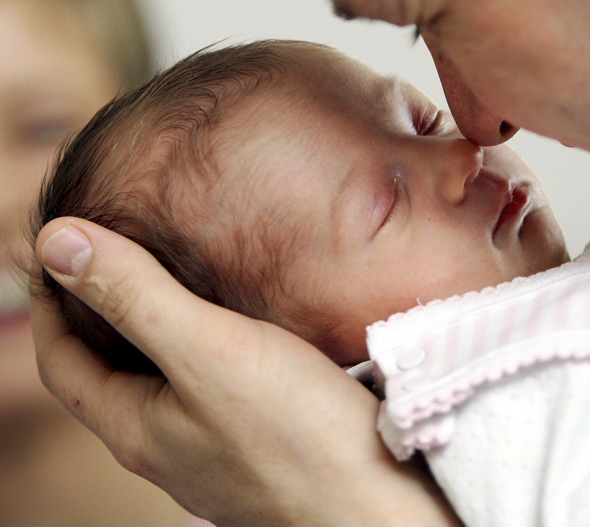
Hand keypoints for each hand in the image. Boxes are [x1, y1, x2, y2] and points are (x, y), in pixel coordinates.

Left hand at [32, 217, 458, 525]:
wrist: (383, 505)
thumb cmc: (300, 434)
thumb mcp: (209, 351)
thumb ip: (137, 297)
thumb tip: (57, 243)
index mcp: (137, 430)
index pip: (61, 363)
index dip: (51, 303)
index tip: (58, 250)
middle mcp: (169, 449)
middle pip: (110, 376)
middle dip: (102, 315)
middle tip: (116, 255)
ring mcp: (216, 455)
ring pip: (166, 386)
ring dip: (156, 333)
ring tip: (179, 280)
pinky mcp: (263, 450)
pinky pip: (214, 394)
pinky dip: (207, 353)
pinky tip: (244, 333)